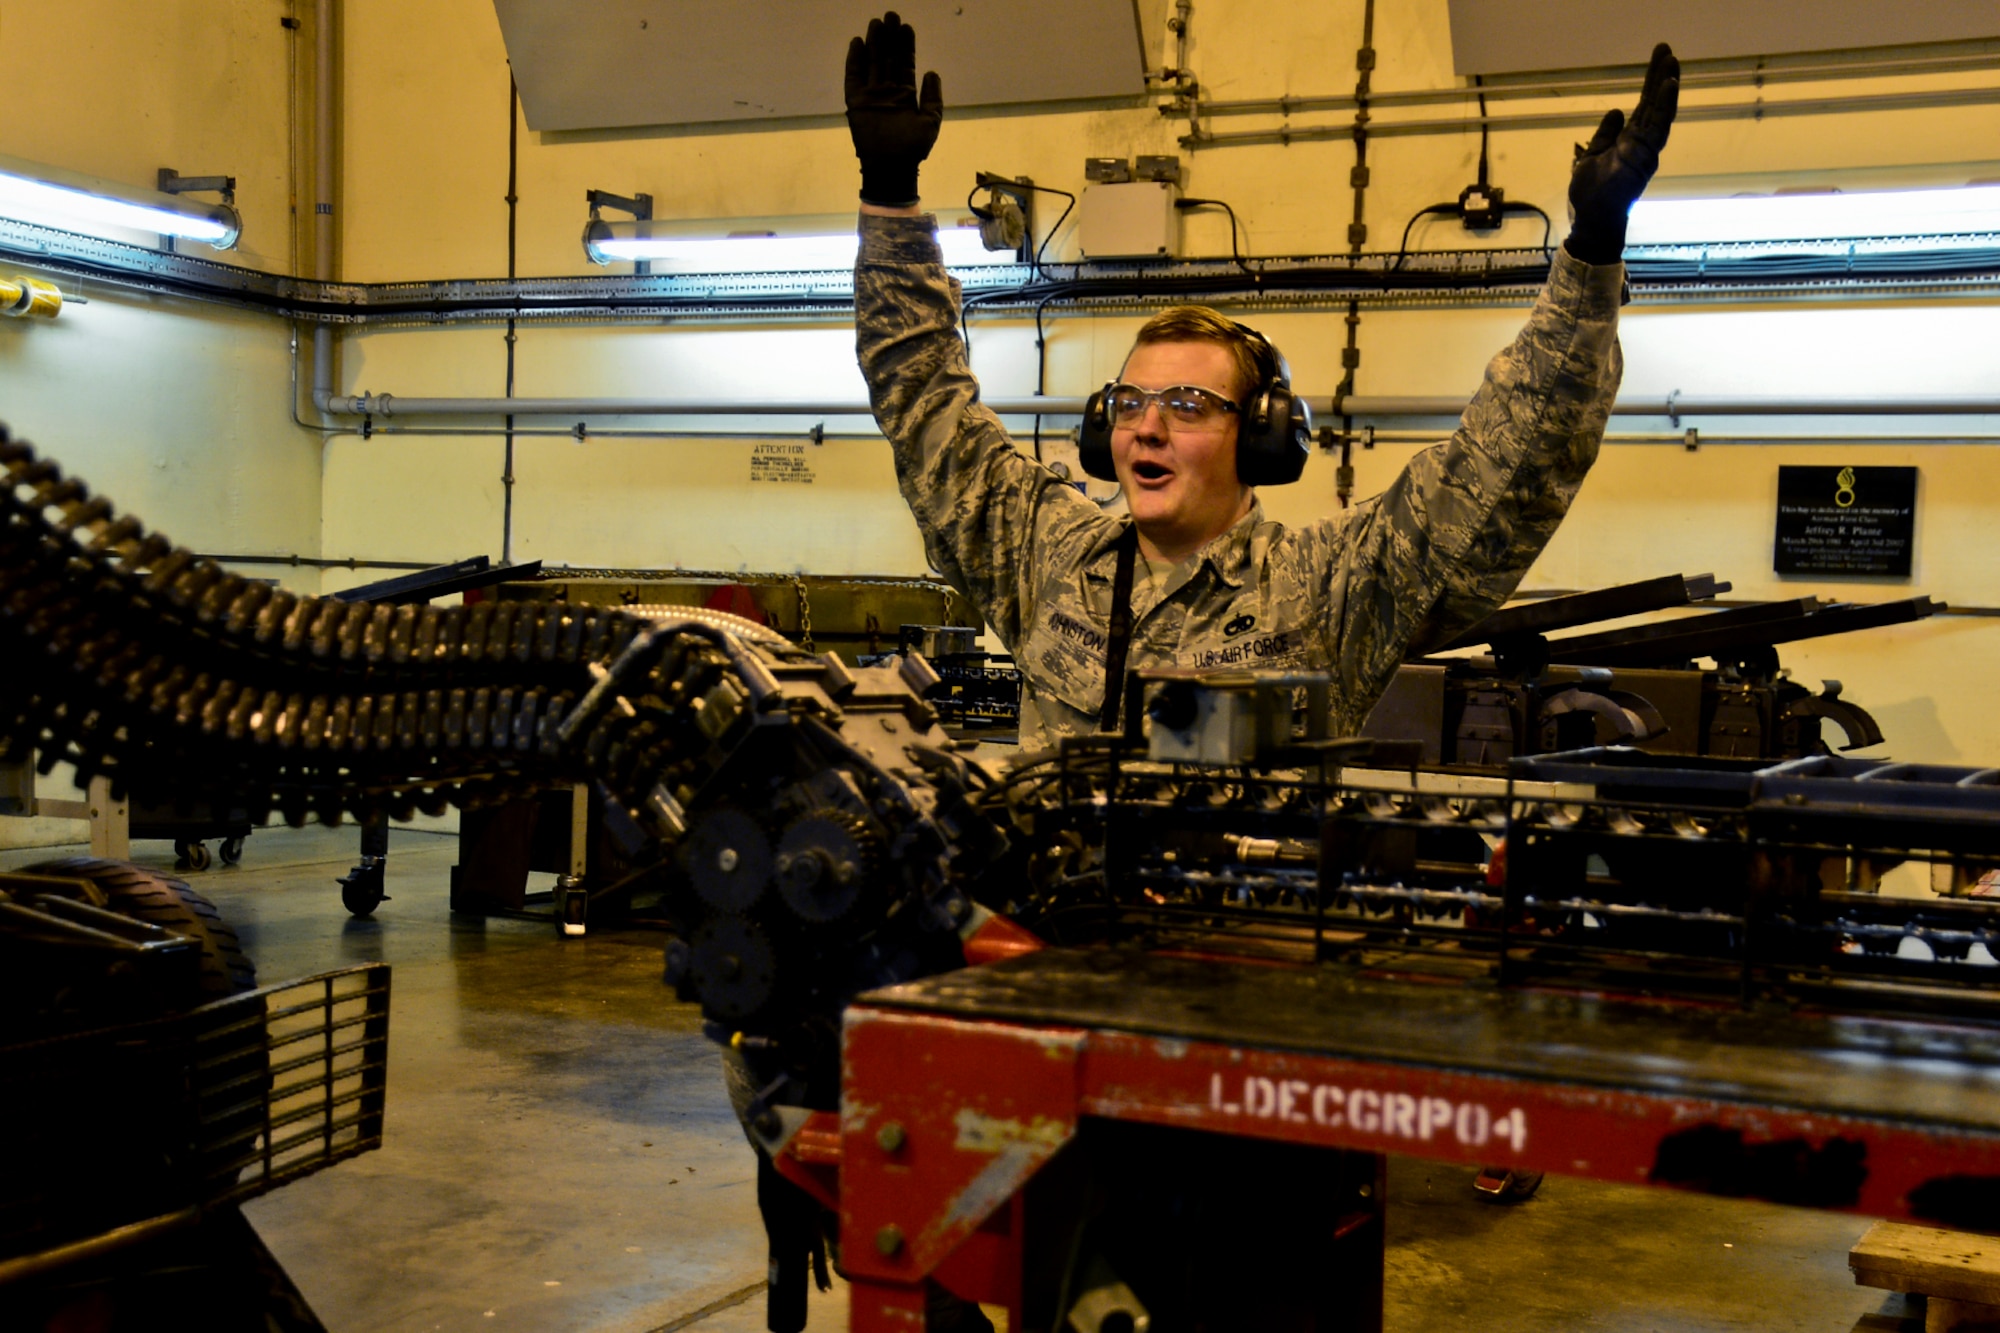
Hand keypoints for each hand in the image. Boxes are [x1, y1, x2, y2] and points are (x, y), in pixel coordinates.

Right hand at [844, 12, 942, 206]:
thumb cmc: (912, 149)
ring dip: (874, 43)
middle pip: (887, 58)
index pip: (905, 64)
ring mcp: (871, 95)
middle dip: (889, 38)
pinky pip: (853, 77)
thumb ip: (932, 97)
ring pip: (872, 63)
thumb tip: (932, 72)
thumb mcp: (930, 122)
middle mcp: (888, 91)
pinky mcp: (856, 102)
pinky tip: (858, 43)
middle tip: (891, 15)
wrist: (892, 168)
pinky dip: (854, 61)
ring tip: (877, 23)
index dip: (906, 46)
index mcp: (905, 94)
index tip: (906, 27)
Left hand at [1564, 43, 1679, 264]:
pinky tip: (1670, 85)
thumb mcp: (1592, 154)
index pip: (1644, 105)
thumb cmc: (1591, 193)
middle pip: (1654, 103)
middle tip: (1666, 50)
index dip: (1650, 83)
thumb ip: (1605, 134)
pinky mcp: (1645, 157)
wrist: (1591, 219)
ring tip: (1671, 62)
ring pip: (1660, 111)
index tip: (1659, 59)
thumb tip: (1617, 111)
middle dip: (1660, 77)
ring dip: (1666, 86)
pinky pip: (1658, 127)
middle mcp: (1642, 142)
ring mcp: (1646, 149)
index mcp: (1630, 140)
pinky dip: (1665, 105)